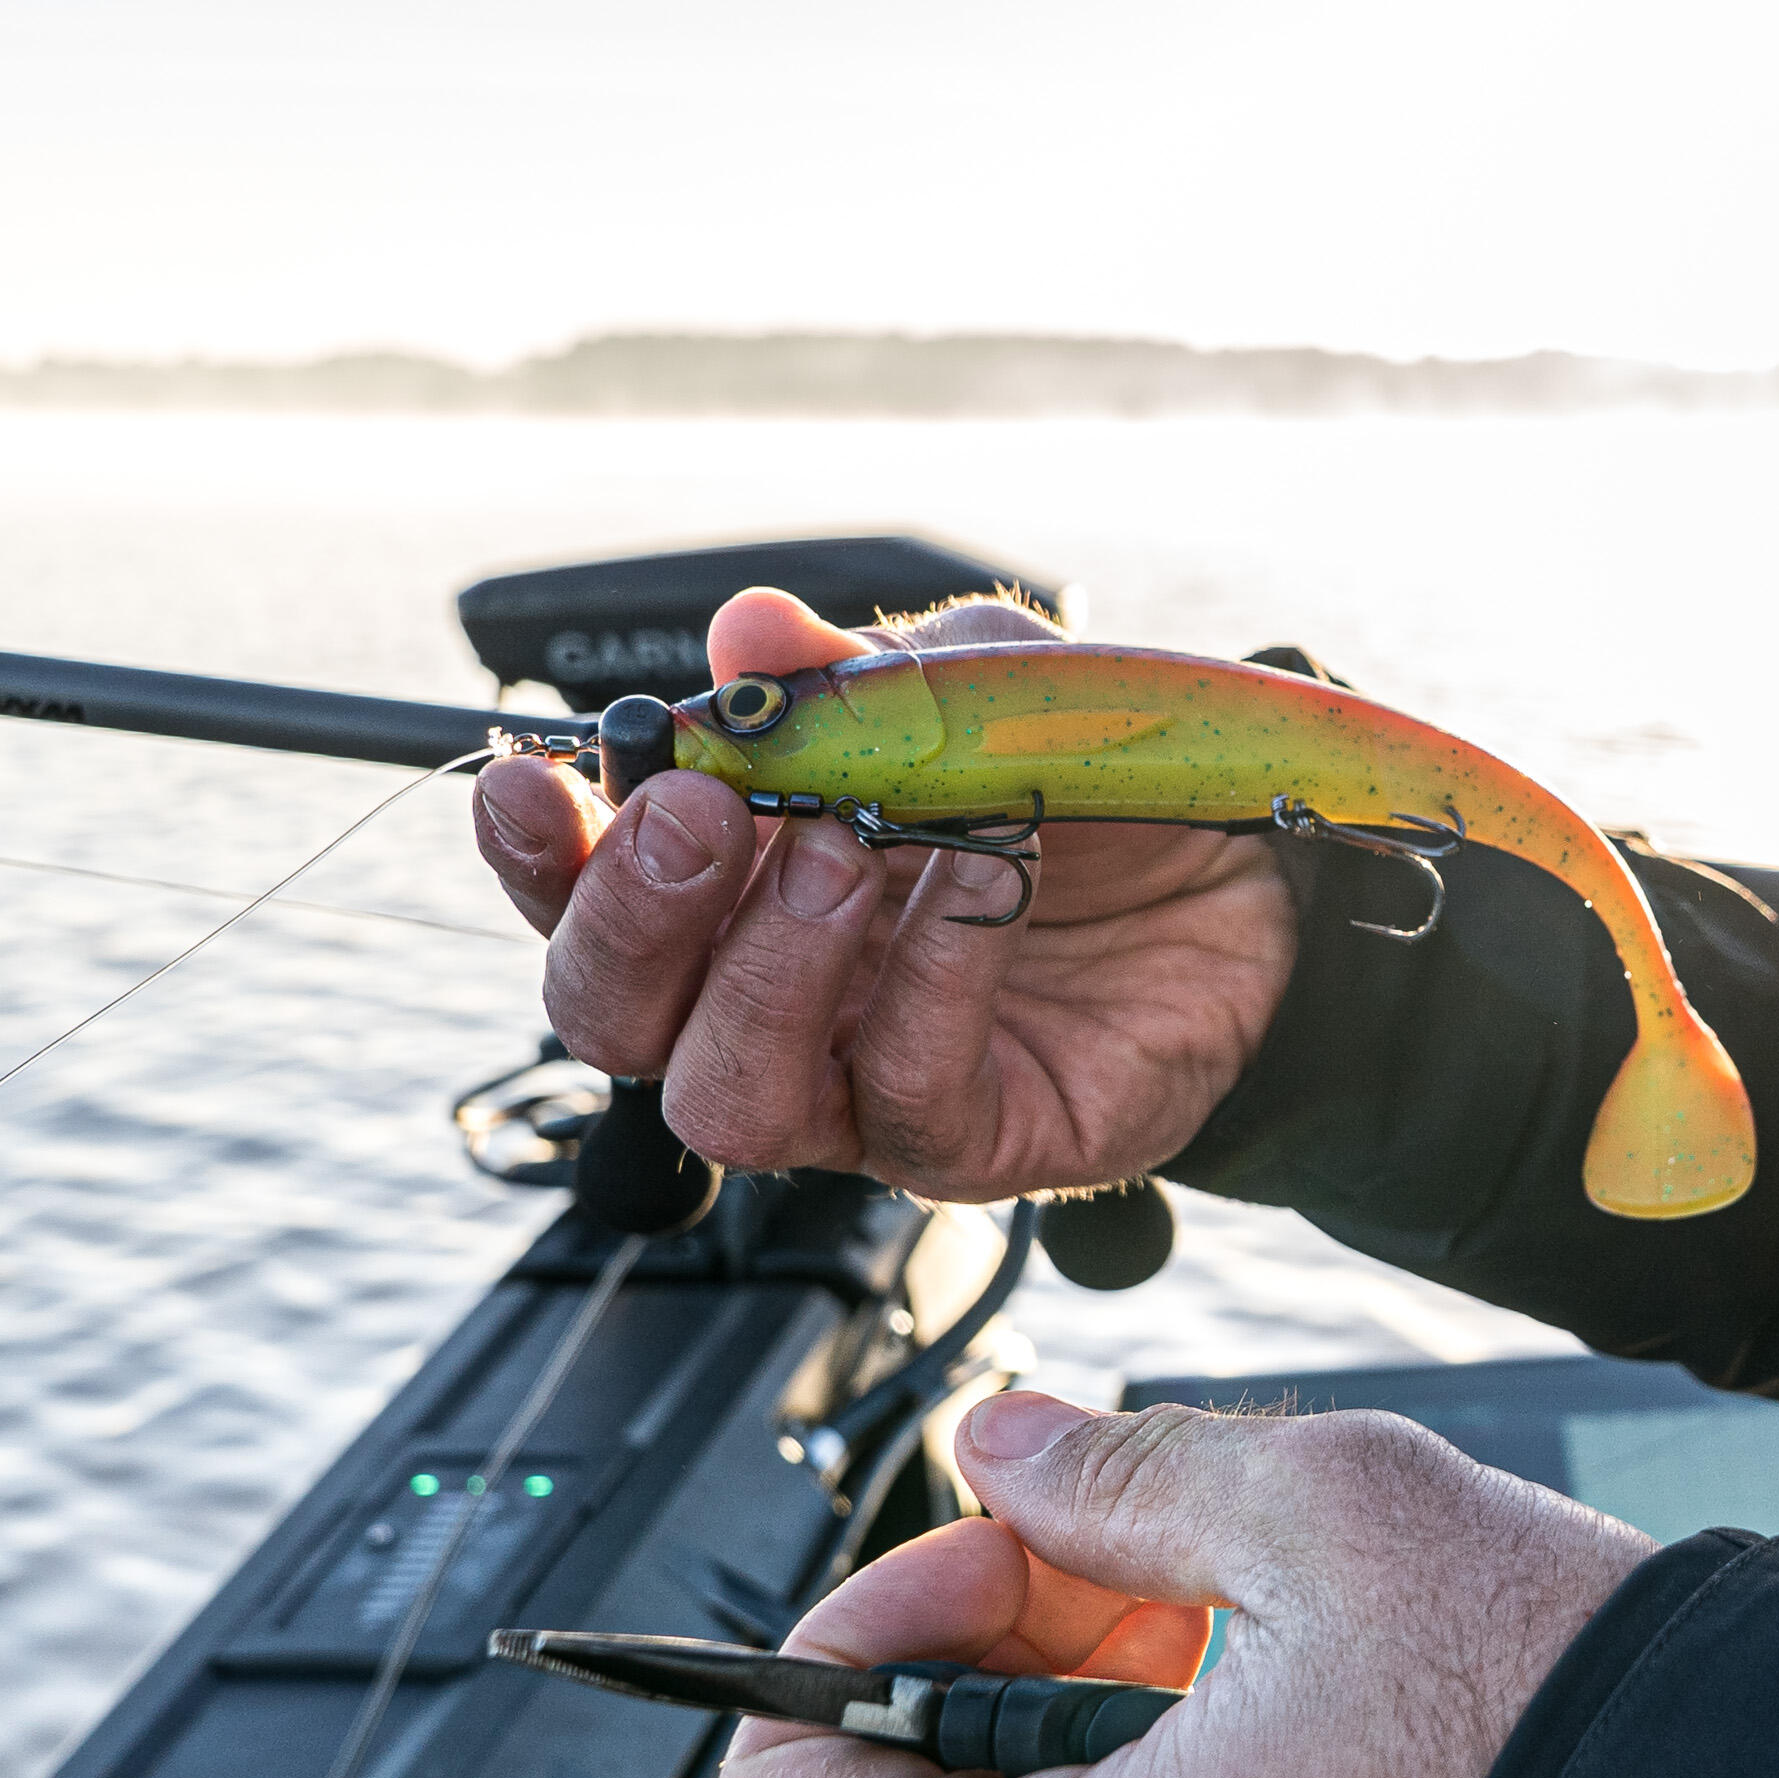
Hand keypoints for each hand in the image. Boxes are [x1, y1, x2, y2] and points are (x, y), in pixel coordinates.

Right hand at [468, 590, 1298, 1193]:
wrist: (1251, 869)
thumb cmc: (1080, 785)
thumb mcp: (977, 689)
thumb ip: (862, 674)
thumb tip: (750, 635)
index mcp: (728, 890)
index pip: (576, 898)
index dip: (533, 852)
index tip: (527, 779)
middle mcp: (767, 1004)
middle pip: (614, 1017)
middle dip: (631, 914)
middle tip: (702, 813)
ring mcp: (859, 1088)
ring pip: (729, 1094)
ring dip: (769, 966)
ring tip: (846, 850)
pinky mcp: (972, 1142)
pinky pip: (906, 1089)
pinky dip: (934, 972)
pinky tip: (986, 878)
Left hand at [710, 1391, 1653, 1777]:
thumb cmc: (1565, 1748)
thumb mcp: (1330, 1512)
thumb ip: (1121, 1472)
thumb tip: (1012, 1451)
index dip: (866, 1630)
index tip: (991, 1547)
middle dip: (1023, 1656)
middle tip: (1166, 1560)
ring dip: (1121, 1728)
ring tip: (1277, 1638)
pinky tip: (1329, 1732)